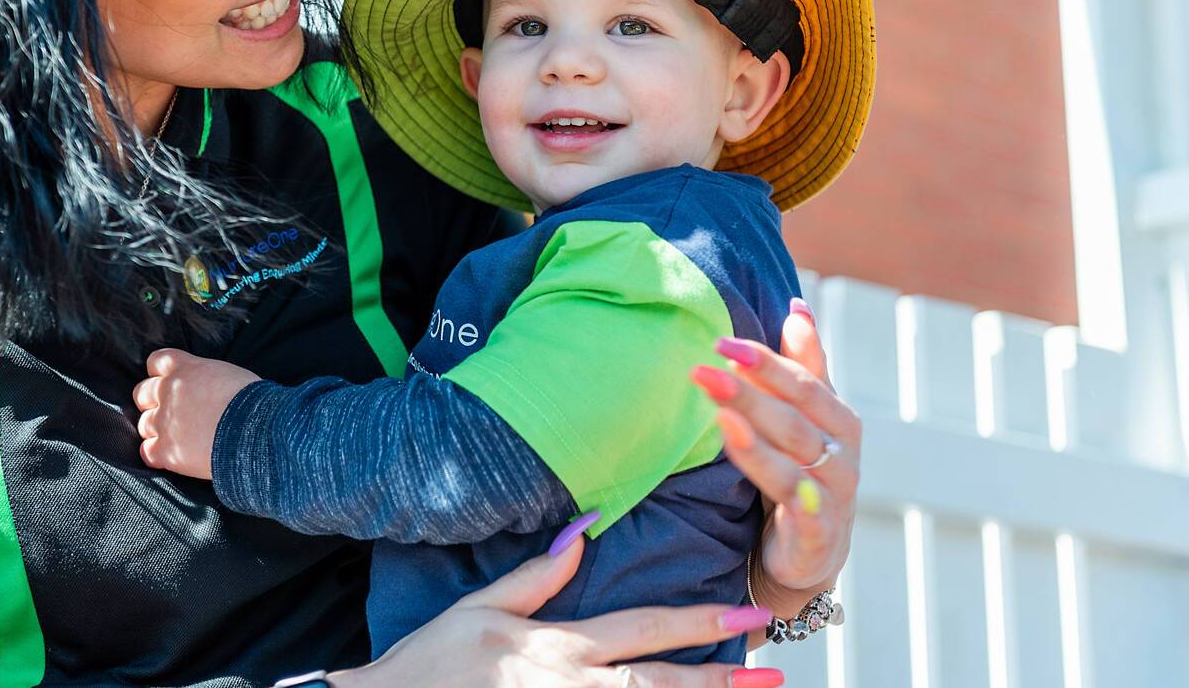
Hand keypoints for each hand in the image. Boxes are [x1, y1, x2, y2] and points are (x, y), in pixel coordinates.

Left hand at [132, 349, 259, 479]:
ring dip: (157, 429)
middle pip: (142, 392)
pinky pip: (147, 452)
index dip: (159, 373)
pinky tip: (171, 455)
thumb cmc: (252, 401)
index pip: (156, 361)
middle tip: (171, 411)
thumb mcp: (228, 374)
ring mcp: (165, 421)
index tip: (166, 381)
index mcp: (186, 368)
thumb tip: (206, 387)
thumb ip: (205, 378)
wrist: (257, 431)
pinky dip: (156, 454)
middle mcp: (169, 391)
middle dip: (152, 401)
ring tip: (177, 436)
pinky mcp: (167, 451)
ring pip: (144, 424)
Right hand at [330, 536, 784, 687]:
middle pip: (662, 685)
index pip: (645, 630)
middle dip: (723, 678)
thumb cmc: (428, 664)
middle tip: (774, 670)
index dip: (701, 622)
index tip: (748, 615)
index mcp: (557, 646)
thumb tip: (583, 530)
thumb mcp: (478, 607)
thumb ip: (536, 574)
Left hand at [691, 299, 859, 600]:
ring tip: (717, 408)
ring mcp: (833, 495)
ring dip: (753, 431)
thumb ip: (804, 367)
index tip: (721, 342)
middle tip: (706, 367)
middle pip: (794, 416)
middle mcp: (842, 454)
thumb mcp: (805, 420)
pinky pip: (796, 503)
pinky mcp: (818, 533)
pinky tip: (741, 455)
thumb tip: (797, 307)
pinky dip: (774, 480)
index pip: (803, 383)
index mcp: (839, 421)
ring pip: (793, 457)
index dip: (765, 361)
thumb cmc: (803, 473)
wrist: (812, 554)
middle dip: (750, 390)